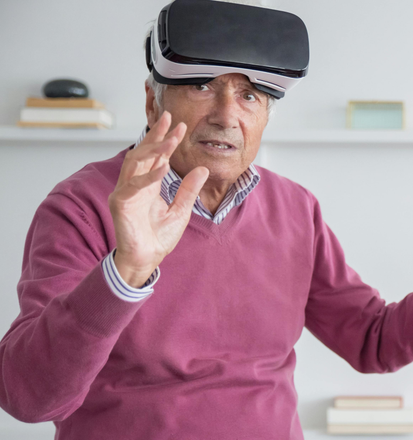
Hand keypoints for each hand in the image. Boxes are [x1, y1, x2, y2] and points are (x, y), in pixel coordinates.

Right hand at [108, 112, 209, 287]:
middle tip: (170, 119)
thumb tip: (202, 169)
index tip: (180, 126)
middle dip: (156, 135)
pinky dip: (148, 176)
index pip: (156, 156)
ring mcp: (125, 192)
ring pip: (136, 163)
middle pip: (143, 152)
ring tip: (170, 138)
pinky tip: (163, 166)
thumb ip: (189, 190)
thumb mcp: (181, 210)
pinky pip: (133, 186)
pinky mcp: (120, 204)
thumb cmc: (159, 237)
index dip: (167, 140)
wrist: (147, 259)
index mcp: (147, 184)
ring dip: (153, 149)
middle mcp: (134, 184)